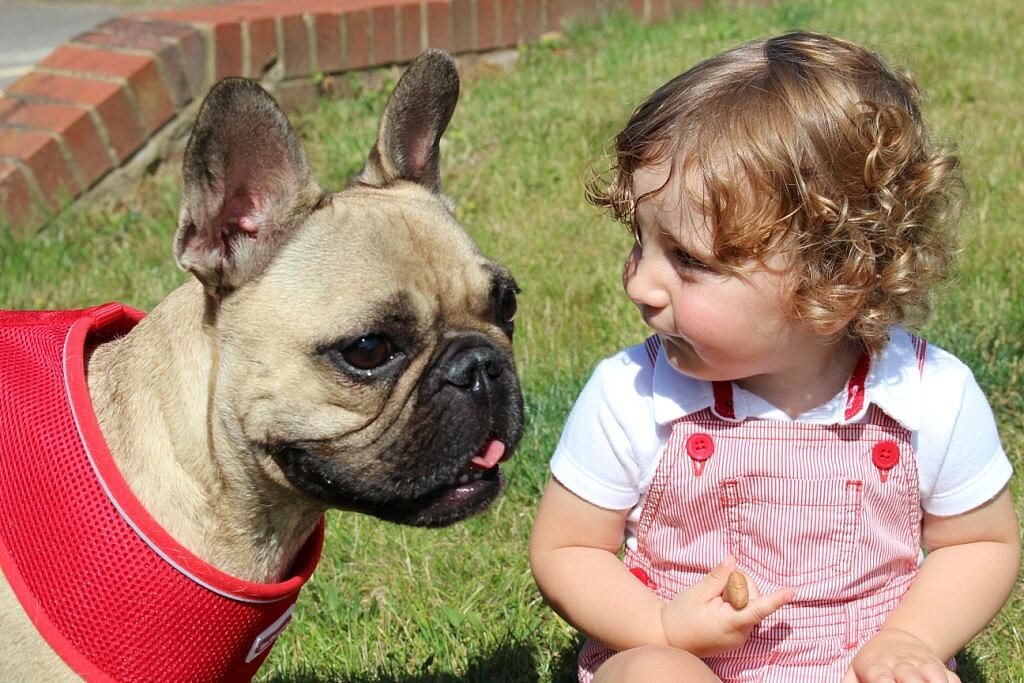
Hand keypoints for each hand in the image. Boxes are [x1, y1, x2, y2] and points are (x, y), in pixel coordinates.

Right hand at [660, 556, 793, 656]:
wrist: (670, 637)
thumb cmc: (681, 616)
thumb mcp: (696, 593)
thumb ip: (717, 577)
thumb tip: (732, 561)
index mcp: (730, 623)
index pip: (757, 608)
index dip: (776, 599)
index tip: (792, 591)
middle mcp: (741, 632)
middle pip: (752, 595)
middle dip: (736, 584)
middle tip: (713, 591)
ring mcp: (742, 635)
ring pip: (749, 601)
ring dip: (733, 593)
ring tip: (712, 601)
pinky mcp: (740, 634)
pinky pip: (744, 609)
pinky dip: (733, 602)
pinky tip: (716, 607)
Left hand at [843, 628, 959, 682]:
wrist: (900, 639)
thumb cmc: (873, 663)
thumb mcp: (855, 670)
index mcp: (876, 665)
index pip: (879, 675)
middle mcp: (900, 664)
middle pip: (909, 676)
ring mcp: (921, 665)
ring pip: (932, 674)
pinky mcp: (939, 668)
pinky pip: (950, 677)